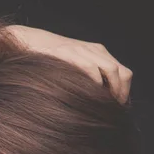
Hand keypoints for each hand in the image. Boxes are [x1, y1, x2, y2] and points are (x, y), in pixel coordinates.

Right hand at [6, 25, 132, 104]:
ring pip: (112, 70)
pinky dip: (95, 84)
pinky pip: (91, 69)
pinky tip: (90, 97)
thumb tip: (98, 103)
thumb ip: (87, 80)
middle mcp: (95, 50)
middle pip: (121, 73)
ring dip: (112, 91)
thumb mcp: (74, 69)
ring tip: (105, 107)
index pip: (123, 73)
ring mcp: (83, 50)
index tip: (117, 109)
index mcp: (98, 53)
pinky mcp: (70, 53)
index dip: (124, 92)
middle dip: (120, 94)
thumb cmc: (49, 63)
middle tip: (113, 112)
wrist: (29, 41)